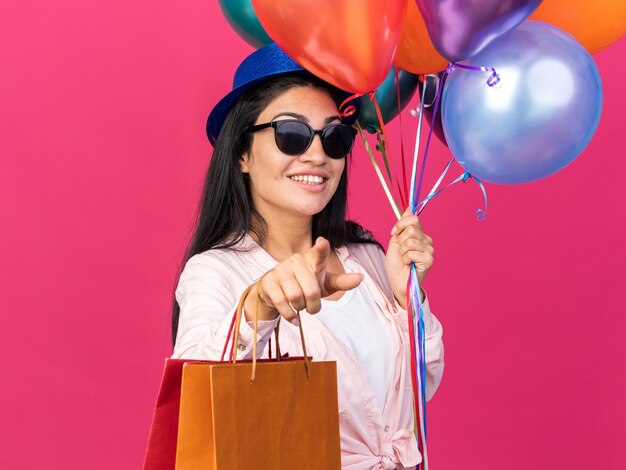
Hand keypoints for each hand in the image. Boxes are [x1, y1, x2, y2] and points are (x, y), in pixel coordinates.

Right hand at [244, 237, 363, 324]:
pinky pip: (282, 303)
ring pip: (296, 297)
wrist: (276, 292)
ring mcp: (281, 270)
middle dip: (313, 305)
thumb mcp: (325, 284)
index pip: (319, 253)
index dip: (321, 248)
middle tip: (312, 307)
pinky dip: (290, 315)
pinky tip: (293, 317)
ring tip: (300, 306)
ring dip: (301, 308)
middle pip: (311, 290)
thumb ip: (342, 281)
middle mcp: (296, 261)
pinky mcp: (269, 282)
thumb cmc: (305, 285)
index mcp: (312, 259)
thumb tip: (361, 278)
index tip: (323, 242)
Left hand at [385, 208, 433, 308]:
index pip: (413, 218)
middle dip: (400, 241)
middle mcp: (427, 240)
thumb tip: (409, 208)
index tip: (394, 233)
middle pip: (411, 229)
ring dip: (402, 251)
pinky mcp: (429, 260)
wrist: (396, 280)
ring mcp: (429, 250)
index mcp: (419, 234)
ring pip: (410, 241)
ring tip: (405, 259)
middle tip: (401, 251)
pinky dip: (406, 259)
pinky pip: (412, 252)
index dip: (400, 224)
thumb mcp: (395, 240)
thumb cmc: (396, 263)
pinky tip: (409, 264)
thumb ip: (403, 225)